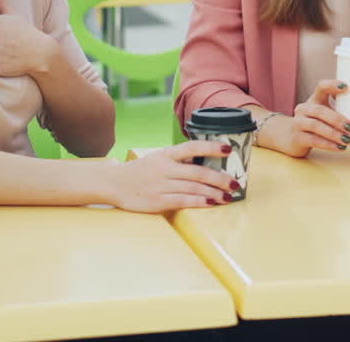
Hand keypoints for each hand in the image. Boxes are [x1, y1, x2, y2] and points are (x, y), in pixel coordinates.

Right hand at [108, 141, 238, 212]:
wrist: (114, 183)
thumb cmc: (140, 171)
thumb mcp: (158, 158)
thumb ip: (179, 159)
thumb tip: (206, 159)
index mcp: (166, 154)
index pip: (192, 147)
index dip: (211, 147)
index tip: (228, 148)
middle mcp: (165, 168)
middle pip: (198, 172)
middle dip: (220, 178)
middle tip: (235, 182)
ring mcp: (161, 185)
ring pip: (194, 188)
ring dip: (214, 193)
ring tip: (228, 196)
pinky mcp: (158, 201)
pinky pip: (183, 201)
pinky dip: (199, 202)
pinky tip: (211, 203)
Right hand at [271, 79, 349, 157]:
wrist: (293, 139)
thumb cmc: (317, 124)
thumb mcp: (326, 113)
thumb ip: (341, 108)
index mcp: (314, 99)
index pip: (321, 87)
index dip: (332, 85)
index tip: (346, 87)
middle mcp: (303, 108)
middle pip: (320, 110)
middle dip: (337, 119)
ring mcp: (298, 123)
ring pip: (316, 126)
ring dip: (334, 133)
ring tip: (348, 140)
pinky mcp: (297, 138)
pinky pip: (314, 140)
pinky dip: (328, 145)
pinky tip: (340, 148)